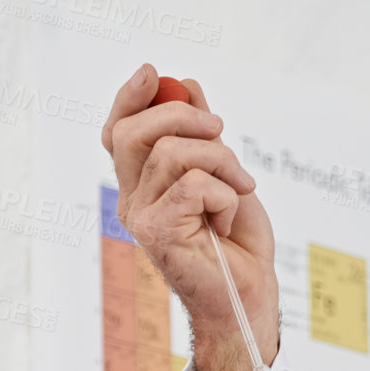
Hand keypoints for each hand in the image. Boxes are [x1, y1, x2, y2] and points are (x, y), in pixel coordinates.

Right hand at [102, 63, 279, 370]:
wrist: (249, 298)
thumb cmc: (240, 246)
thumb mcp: (228, 178)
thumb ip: (204, 137)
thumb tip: (187, 86)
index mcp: (144, 186)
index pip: (120, 131)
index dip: (131, 98)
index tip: (154, 72)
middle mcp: (134, 200)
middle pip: (136, 132)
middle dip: (185, 118)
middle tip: (222, 131)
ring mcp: (141, 217)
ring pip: (174, 154)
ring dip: (222, 162)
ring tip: (241, 189)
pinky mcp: (157, 232)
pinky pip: (195, 185)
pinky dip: (225, 196)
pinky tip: (228, 221)